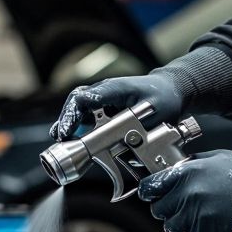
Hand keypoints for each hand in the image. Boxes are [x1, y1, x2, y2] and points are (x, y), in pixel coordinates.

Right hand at [48, 73, 183, 141]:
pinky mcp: (105, 108)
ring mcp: (103, 99)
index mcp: (114, 89)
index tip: (66, 132)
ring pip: (79, 109)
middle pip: (76, 103)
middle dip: (66, 121)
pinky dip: (80, 128)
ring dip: (71, 125)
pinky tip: (77, 140)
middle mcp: (104, 92)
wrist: (170, 90)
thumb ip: (139, 125)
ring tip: (63, 141)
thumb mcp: (156, 110)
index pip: (84, 99)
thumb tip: (122, 142)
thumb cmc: (163, 97)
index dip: (72, 116)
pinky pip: (87, 116)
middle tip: (61, 139)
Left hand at [137, 150, 231, 231]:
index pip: (150, 186)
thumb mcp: (218, 157)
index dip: (149, 191)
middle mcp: (188, 193)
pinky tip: (202, 231)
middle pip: (158, 210)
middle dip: (167, 209)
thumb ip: (192, 163)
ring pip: (171, 228)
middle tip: (182, 207)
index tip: (152, 194)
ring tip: (194, 219)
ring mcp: (197, 215)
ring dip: (179, 226)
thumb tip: (174, 168)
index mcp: (188, 172)